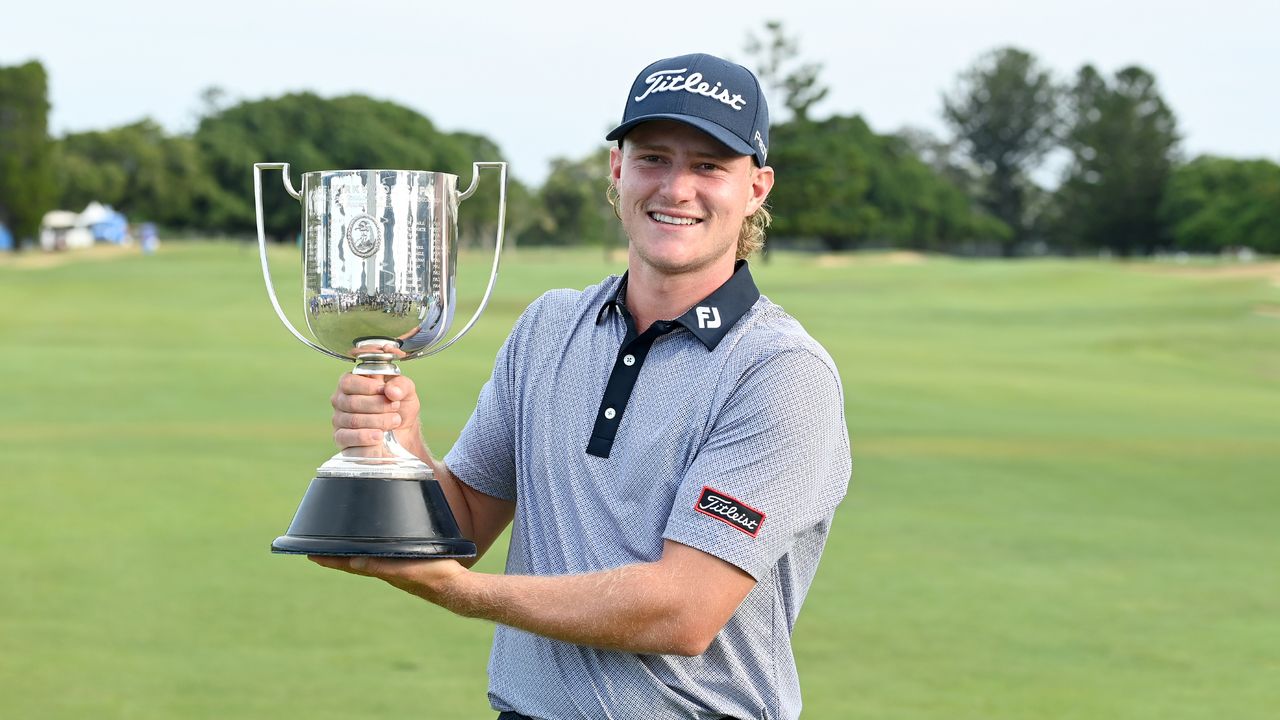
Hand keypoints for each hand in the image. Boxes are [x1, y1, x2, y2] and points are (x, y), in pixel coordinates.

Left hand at [308, 555, 468, 606]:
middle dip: (336, 554)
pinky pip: (382, 556)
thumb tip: (354, 564)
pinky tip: (375, 546)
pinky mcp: (407, 565)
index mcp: (382, 571)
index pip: (349, 564)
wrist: (457, 589)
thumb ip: (382, 567)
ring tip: (340, 544)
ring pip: (367, 558)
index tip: (310, 554)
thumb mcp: (406, 571)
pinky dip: (371, 551)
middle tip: (317, 547)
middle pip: (354, 561)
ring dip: (352, 553)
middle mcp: (386, 570)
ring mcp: (396, 569)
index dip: (330, 559)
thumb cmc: (434, 578)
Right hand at [330, 373, 427, 459]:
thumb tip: (391, 391)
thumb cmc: (399, 409)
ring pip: (353, 421)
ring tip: (395, 421)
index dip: (368, 386)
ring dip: (378, 421)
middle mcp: (341, 401)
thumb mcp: (406, 392)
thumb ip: (401, 386)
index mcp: (352, 383)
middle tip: (396, 407)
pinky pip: (347, 438)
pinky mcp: (341, 439)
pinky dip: (365, 437)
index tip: (385, 391)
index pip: (347, 382)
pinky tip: (379, 436)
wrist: (403, 435)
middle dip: (378, 405)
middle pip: (351, 402)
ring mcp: (339, 420)